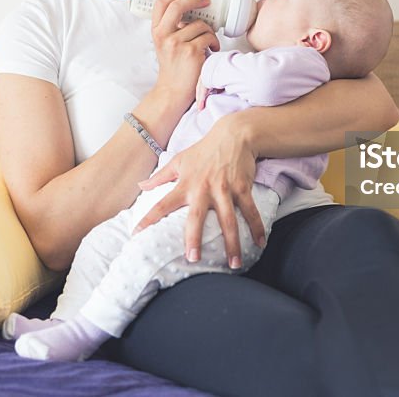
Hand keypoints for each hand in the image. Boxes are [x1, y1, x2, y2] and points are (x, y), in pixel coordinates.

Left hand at [134, 117, 265, 268]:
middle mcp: (203, 188)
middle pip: (197, 217)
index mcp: (185, 184)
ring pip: (228, 220)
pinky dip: (257, 227)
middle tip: (193, 258)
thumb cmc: (204, 150)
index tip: (137, 234)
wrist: (233, 134)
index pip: (162, 204)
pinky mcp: (242, 188)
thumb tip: (140, 186)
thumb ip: (160, 176)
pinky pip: (250, 211)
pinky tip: (261, 244)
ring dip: (232, 243)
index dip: (148, 219)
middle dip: (194, 238)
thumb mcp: (179, 160)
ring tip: (234, 265)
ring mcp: (224, 189)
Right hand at [151, 0, 219, 111]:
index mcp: (156, 31)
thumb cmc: (174, 67)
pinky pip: (209, 37)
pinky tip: (212, 49)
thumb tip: (193, 7)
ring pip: (200, 24)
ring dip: (209, 31)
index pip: (161, 2)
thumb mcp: (165, 44)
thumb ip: (172, 27)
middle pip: (178, 5)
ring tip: (208, 42)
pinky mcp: (191, 52)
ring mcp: (176, 43)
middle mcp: (163, 35)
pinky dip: (214, 42)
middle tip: (206, 1)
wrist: (173, 91)